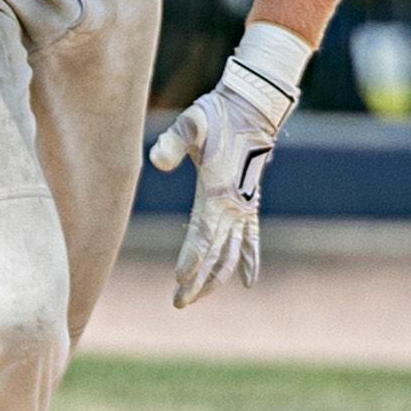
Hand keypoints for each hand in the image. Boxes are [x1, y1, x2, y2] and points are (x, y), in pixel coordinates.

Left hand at [148, 35, 301, 307]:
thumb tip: (158, 161)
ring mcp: (245, 206)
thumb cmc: (217, 115)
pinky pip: (251, 238)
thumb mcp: (192, 123)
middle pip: (215, 253)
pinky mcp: (250, 203)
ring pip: (232, 252)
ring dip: (217, 276)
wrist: (253, 108)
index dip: (191, 259)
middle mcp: (234, 205)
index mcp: (217, 192)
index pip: (202, 235)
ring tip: (198, 296)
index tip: (180, 280)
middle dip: (198, 280)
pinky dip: (249, 260)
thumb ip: (174, 142)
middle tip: (179, 302)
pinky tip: (248, 281)